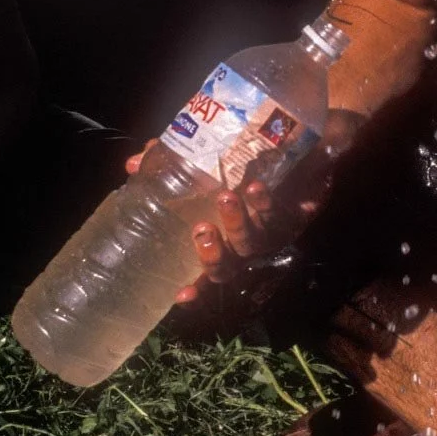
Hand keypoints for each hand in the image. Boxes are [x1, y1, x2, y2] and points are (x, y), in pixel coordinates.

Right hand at [126, 110, 364, 307]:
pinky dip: (270, 203)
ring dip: (239, 222)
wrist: (303, 139)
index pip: (206, 273)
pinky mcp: (300, 212)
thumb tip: (133, 164)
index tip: (179, 296)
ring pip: (255, 240)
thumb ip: (173, 165)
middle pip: (230, 264)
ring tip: (228, 197)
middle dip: (214, 252)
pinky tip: (257, 188)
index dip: (194, 289)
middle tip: (201, 229)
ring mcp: (273, 230)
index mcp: (223, 240)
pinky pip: (288, 214)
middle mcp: (247, 243)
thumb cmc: (246, 160)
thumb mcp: (205, 162)